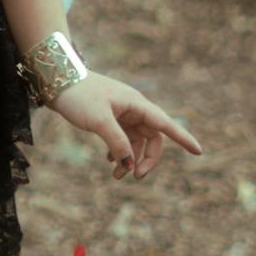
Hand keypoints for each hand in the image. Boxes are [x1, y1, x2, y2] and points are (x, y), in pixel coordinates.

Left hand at [53, 74, 202, 180]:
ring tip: (116, 175)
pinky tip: (110, 160)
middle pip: (152, 137)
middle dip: (146, 158)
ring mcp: (121, 112)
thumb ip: (117, 142)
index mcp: (136, 104)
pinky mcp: (109, 116)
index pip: (165, 124)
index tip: (199, 152)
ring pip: (135, 140)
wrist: (56, 79)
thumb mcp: (99, 120)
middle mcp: (133, 108)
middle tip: (135, 176)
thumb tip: (130, 163)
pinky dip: (119, 151)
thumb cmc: (78, 95)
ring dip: (130, 158)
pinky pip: (122, 137)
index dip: (183, 138)